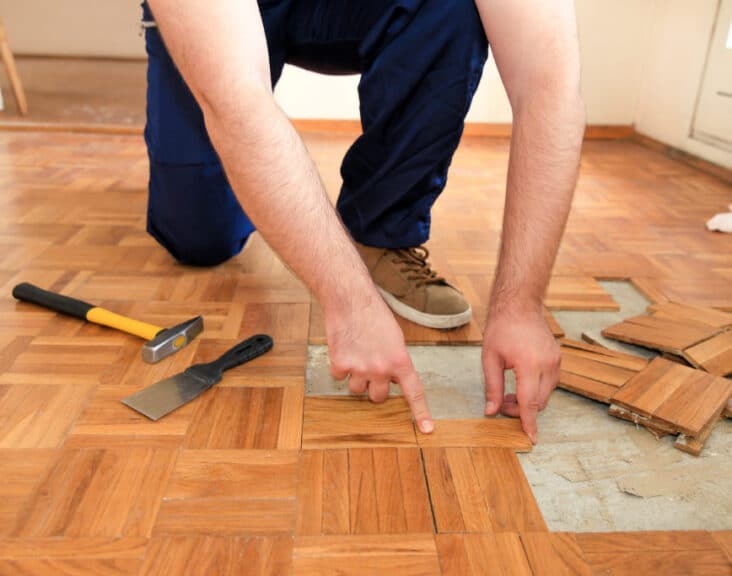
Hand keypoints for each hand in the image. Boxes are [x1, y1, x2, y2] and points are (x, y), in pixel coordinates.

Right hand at [325, 294, 433, 433]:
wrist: (350, 299)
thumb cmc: (374, 315)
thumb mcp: (395, 338)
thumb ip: (396, 361)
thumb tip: (393, 380)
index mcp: (400, 361)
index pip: (414, 392)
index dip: (421, 413)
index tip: (427, 430)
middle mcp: (381, 369)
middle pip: (378, 397)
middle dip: (374, 386)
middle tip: (371, 366)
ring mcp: (360, 368)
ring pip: (357, 389)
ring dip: (356, 377)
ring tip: (357, 352)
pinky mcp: (341, 364)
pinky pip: (340, 377)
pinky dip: (340, 365)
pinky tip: (344, 346)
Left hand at [482, 300, 559, 443]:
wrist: (519, 305)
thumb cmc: (501, 328)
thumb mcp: (490, 359)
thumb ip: (491, 387)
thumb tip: (490, 412)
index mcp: (530, 365)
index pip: (529, 403)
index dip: (529, 423)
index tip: (531, 439)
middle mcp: (547, 365)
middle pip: (538, 402)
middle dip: (521, 410)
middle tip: (500, 403)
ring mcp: (555, 361)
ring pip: (546, 394)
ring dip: (528, 399)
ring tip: (508, 392)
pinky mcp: (557, 358)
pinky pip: (550, 383)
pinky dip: (536, 388)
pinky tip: (520, 381)